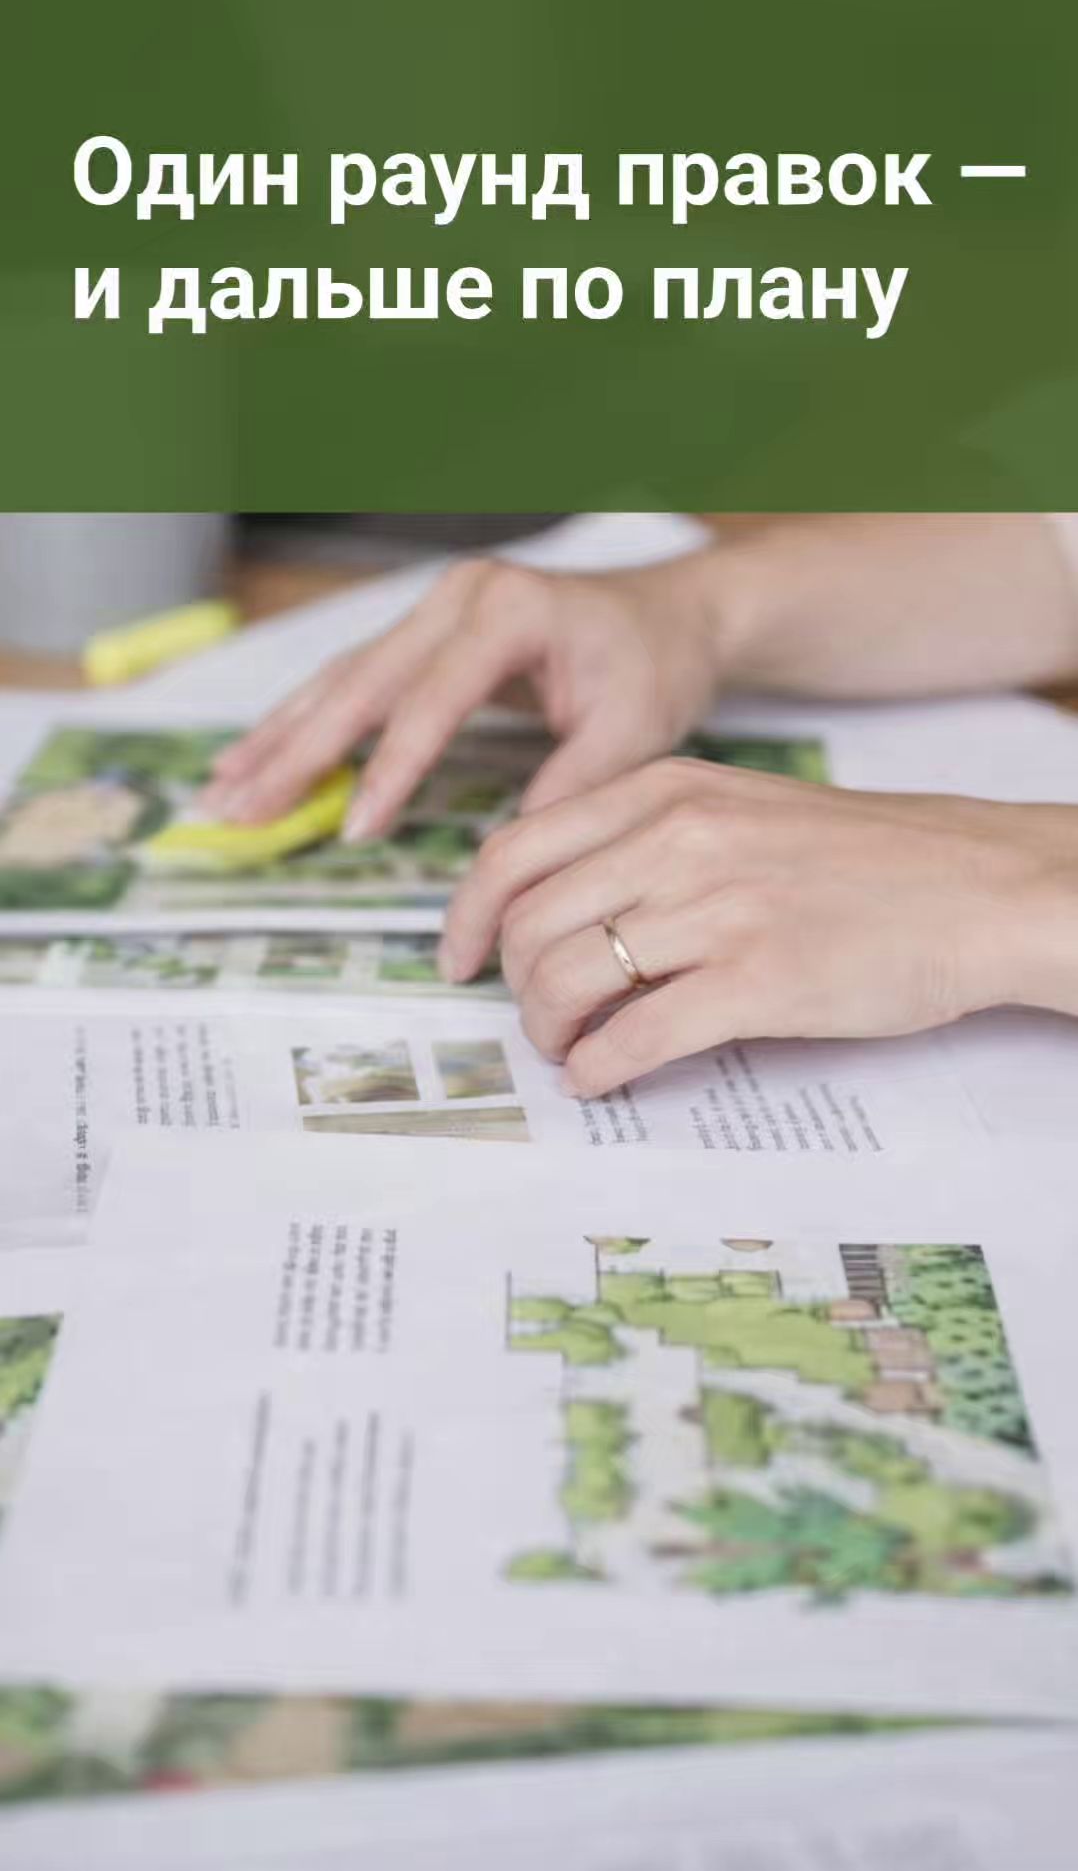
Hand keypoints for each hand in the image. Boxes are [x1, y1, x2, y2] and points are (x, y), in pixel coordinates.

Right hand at [203, 554, 734, 834]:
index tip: (354, 831)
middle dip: (295, 752)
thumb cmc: (655, 669)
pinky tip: (258, 757)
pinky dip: (304, 722)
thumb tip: (505, 858)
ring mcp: (435, 606)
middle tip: (238, 811)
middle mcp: (459, 596)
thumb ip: (566, 790)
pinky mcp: (424, 628)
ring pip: (341, 678)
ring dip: (280, 739)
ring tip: (223, 793)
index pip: (432, 699)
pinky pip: (354, 679)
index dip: (389, 770)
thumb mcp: (631, 736)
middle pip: (361, 682)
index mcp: (509, 610)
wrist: (673, 614)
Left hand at [439, 758, 1077, 1095]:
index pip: (515, 848)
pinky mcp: (758, 981)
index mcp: (667, 790)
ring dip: (548, 1031)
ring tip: (568, 1049)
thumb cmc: (864, 860)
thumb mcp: (741, 811)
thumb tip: (562, 910)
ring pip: (569, 979)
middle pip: (530, 923)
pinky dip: (597, 1068)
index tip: (458, 956)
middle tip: (531, 1018)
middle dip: (512, 986)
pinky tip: (599, 1079)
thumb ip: (651, 841)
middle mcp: (679, 840)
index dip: (468, 915)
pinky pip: (635, 1036)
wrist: (978, 887)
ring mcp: (717, 909)